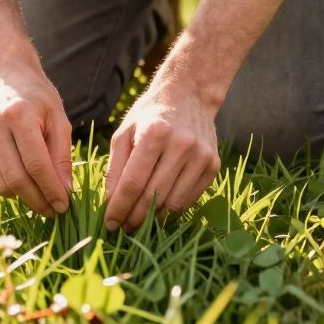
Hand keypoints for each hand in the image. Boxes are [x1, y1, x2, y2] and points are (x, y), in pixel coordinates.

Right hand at [0, 62, 72, 216]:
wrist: (2, 74)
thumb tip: (64, 191)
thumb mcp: (58, 118)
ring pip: (0, 185)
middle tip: (54, 210)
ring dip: (22, 198)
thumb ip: (61, 155)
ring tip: (40, 198)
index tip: (64, 205)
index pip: (36, 164)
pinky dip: (6, 190)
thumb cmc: (36, 96)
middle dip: (37, 200)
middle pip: (16, 179)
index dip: (51, 190)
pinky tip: (22, 185)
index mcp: (18, 115)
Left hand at [104, 82, 220, 231]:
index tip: (109, 223)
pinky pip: (190, 198)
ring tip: (139, 222)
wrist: (190, 95)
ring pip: (174, 203)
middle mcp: (182, 145)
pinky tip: (159, 210)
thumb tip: (111, 202)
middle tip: (123, 228)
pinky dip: (173, 210)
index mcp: (155, 133)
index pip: (133, 183)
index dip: (119, 208)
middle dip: (134, 218)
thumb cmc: (150, 115)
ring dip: (154, 218)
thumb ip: (115, 167)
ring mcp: (201, 156)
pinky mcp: (213, 165)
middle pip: (153, 196)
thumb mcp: (124, 132)